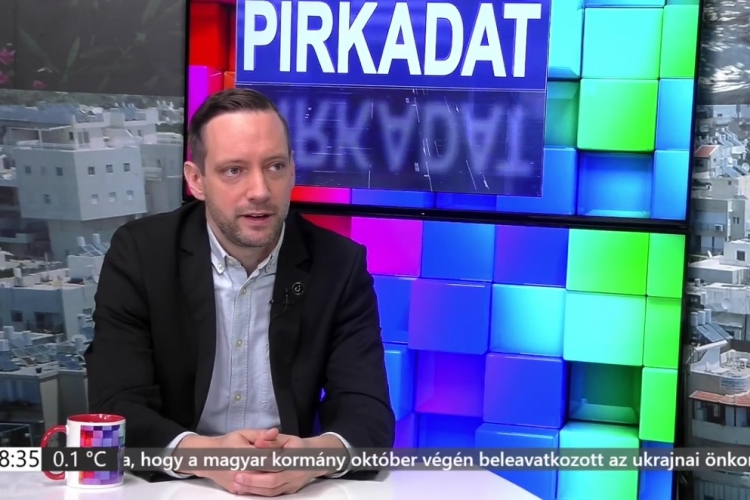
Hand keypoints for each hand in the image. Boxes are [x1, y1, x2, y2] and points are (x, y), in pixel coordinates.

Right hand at [173, 429, 279, 493]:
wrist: (206, 458)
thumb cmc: (226, 443)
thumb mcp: (243, 434)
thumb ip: (260, 434)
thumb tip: (275, 432)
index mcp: (242, 453)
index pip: (266, 457)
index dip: (278, 456)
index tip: (287, 453)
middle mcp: (239, 469)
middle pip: (265, 471)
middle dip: (278, 468)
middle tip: (287, 463)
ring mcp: (237, 482)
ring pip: (261, 483)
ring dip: (272, 478)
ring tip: (280, 471)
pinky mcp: (236, 490)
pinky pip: (254, 490)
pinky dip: (263, 486)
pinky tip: (270, 479)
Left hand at [231, 433, 345, 496]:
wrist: (316, 458)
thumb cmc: (299, 446)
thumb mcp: (287, 438)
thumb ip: (271, 440)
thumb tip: (256, 442)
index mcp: (295, 457)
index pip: (274, 463)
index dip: (258, 465)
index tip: (243, 464)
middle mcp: (296, 473)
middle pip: (272, 482)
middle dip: (253, 482)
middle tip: (237, 479)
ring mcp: (293, 484)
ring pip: (272, 491)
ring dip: (254, 490)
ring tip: (238, 486)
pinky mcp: (290, 491)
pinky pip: (274, 494)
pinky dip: (260, 493)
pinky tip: (248, 490)